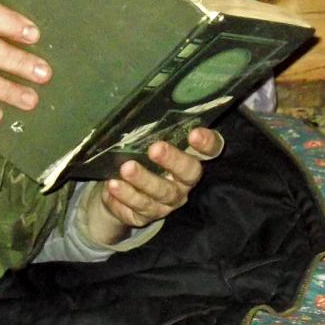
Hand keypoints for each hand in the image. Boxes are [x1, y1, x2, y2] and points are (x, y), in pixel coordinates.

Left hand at [84, 127, 223, 246]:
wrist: (116, 192)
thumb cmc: (138, 158)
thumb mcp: (145, 143)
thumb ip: (151, 131)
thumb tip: (143, 108)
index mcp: (189, 160)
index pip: (210, 151)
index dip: (207, 143)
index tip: (194, 133)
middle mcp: (183, 183)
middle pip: (188, 173)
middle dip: (173, 160)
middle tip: (155, 148)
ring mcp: (167, 203)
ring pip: (161, 193)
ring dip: (144, 179)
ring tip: (126, 168)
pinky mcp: (146, 216)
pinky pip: (138, 207)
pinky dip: (125, 195)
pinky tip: (114, 185)